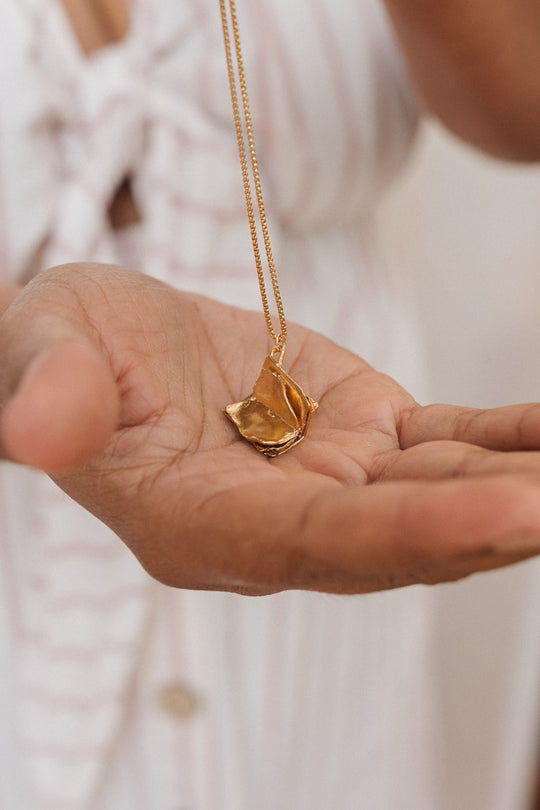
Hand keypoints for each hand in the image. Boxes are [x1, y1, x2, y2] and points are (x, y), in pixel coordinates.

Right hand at [1, 263, 539, 594]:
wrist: (111, 339)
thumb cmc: (69, 349)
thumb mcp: (42, 349)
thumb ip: (46, 391)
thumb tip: (37, 432)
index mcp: (198, 522)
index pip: (311, 542)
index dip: (406, 535)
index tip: (507, 516)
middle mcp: (274, 521)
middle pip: (394, 539)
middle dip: (487, 527)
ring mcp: (326, 477)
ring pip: (431, 495)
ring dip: (513, 488)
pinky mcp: (359, 433)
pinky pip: (440, 446)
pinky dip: (503, 443)